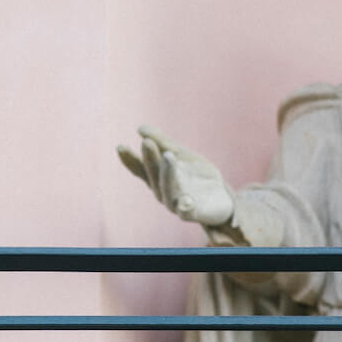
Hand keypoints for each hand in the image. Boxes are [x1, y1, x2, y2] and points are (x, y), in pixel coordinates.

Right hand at [116, 125, 235, 227]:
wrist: (221, 198)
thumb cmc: (196, 176)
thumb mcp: (181, 156)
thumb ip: (163, 143)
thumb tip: (140, 128)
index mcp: (157, 178)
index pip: (140, 168)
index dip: (130, 159)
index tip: (120, 146)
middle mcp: (162, 192)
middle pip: (154, 175)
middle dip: (150, 159)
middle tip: (147, 142)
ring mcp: (176, 204)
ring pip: (168, 190)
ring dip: (167, 173)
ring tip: (169, 156)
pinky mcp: (193, 213)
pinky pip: (187, 211)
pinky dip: (186, 206)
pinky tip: (187, 200)